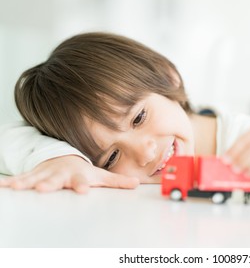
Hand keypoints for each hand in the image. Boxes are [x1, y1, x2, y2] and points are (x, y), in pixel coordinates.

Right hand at [0, 155, 138, 192]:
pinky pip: (20, 178)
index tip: (82, 191)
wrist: (64, 158)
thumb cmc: (84, 171)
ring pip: (33, 178)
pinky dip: (9, 182)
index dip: (81, 186)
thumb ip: (117, 182)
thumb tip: (136, 184)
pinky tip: (2, 186)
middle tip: (43, 188)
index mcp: (77, 176)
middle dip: (48, 183)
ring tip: (14, 187)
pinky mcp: (33, 175)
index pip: (80, 181)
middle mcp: (60, 174)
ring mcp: (45, 174)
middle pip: (54, 180)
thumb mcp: (100, 176)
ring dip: (24, 182)